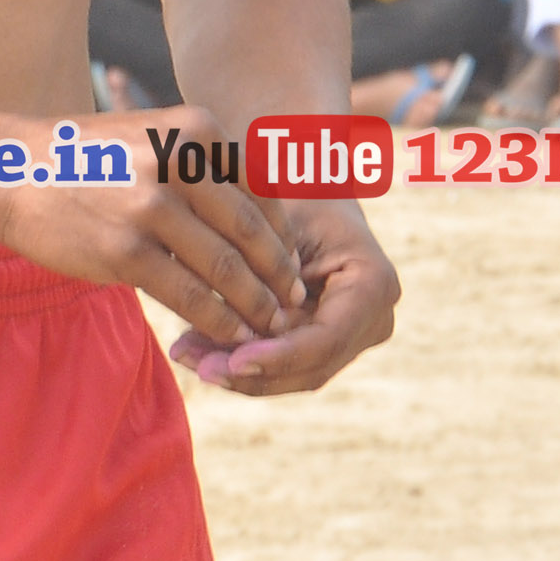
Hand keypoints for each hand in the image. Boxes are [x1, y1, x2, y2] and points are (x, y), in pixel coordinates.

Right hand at [0, 112, 304, 348]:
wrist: (10, 169)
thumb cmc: (87, 160)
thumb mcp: (152, 139)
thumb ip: (201, 169)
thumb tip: (258, 220)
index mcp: (194, 130)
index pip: (260, 191)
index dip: (283, 235)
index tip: (292, 265)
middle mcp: (179, 163)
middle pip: (250, 230)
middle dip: (279, 273)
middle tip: (294, 302)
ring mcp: (151, 208)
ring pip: (226, 268)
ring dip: (256, 304)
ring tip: (271, 326)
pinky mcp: (126, 251)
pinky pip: (190, 295)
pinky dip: (219, 320)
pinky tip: (232, 334)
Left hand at [175, 196, 398, 395]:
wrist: (310, 186)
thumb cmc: (292, 191)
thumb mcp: (276, 222)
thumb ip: (261, 272)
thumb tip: (234, 325)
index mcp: (374, 283)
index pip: (328, 338)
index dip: (280, 356)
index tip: (232, 360)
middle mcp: (372, 319)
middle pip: (311, 366)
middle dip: (251, 371)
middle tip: (194, 364)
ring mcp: (351, 336)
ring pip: (293, 374)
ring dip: (236, 371)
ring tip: (185, 354)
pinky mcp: (323, 343)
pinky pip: (283, 364)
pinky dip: (239, 360)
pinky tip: (195, 350)